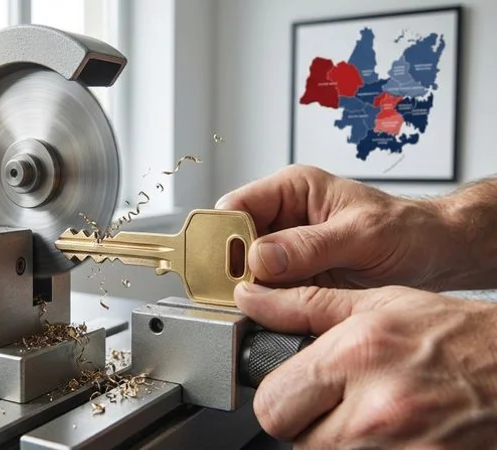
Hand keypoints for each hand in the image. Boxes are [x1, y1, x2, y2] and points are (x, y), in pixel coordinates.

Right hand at [215, 165, 453, 290]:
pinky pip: (266, 292)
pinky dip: (266, 305)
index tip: (230, 266)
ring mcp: (285, 250)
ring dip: (249, 291)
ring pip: (245, 271)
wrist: (434, 255)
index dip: (226, 236)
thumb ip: (311, 246)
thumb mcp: (363, 234)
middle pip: (234, 242)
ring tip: (261, 306)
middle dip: (233, 269)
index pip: (237, 206)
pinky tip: (273, 313)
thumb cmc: (407, 231)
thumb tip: (262, 256)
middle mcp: (282, 218)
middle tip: (242, 292)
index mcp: (292, 189)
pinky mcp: (293, 278)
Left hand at [234, 282, 496, 448]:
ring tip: (376, 415)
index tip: (297, 390)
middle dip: (306, 424)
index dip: (280, 398)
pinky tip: (396, 433)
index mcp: (356, 356)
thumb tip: (251, 300)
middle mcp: (375, 410)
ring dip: (340, 443)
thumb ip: (304, 305)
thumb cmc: (458, 336)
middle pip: (294, 441)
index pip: (271, 404)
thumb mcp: (379, 303)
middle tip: (339, 404)